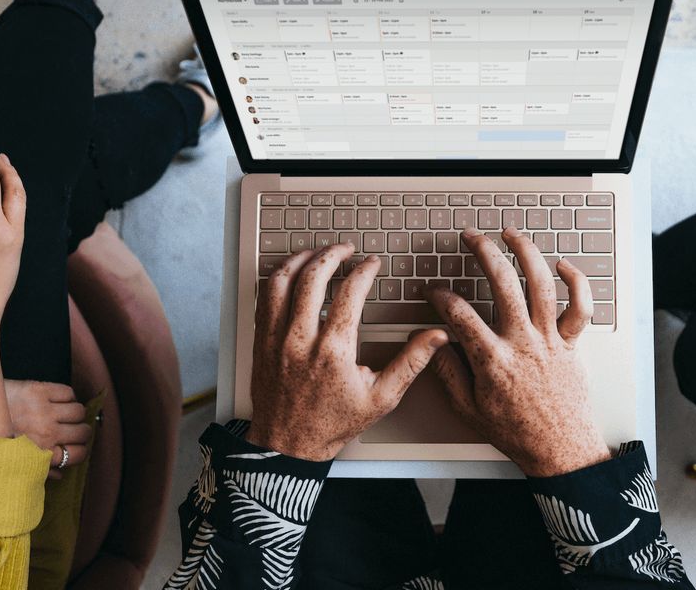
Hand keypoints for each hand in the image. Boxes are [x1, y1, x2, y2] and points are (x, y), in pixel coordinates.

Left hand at [4, 380, 91, 478]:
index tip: (76, 447)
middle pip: (83, 432)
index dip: (80, 451)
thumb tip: (60, 475)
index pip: (78, 455)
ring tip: (66, 414)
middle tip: (73, 431)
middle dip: (81, 433)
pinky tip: (58, 400)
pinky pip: (68, 392)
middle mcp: (46, 432)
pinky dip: (67, 396)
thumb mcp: (12, 462)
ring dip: (75, 414)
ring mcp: (43, 410)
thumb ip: (38, 469)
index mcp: (41, 453)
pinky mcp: (39, 390)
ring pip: (79, 411)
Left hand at [245, 244, 447, 460]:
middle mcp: (300, 340)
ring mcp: (275, 339)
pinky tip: (290, 273)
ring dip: (301, 260)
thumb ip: (411, 362)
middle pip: (313, 278)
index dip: (364, 271)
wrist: (288, 445)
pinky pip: (263, 298)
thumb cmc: (333, 424)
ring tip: (317, 253)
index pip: (350, 293)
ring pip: (282, 281)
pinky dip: (277, 278)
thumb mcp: (381, 397)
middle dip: (332, 255)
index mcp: (333, 351)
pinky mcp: (260, 342)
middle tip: (346, 249)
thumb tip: (436, 337)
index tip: (371, 265)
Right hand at [428, 227, 610, 476]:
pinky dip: (576, 282)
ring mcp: (550, 340)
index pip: (459, 314)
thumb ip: (448, 373)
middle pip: (503, 283)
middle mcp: (523, 342)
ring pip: (541, 284)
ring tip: (511, 234)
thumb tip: (432, 345)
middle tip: (472, 237)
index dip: (441, 296)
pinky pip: (580, 307)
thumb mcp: (469, 409)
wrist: (560, 450)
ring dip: (526, 253)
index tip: (434, 291)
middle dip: (483, 253)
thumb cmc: (517, 432)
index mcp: (493, 360)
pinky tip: (562, 266)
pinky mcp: (572, 344)